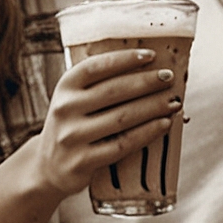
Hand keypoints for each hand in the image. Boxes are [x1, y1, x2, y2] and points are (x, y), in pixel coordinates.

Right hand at [32, 49, 178, 198]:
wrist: (47, 167)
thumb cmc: (74, 124)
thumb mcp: (76, 99)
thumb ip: (101, 84)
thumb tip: (150, 67)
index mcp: (65, 87)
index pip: (96, 66)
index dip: (125, 59)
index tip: (151, 55)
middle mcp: (65, 109)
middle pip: (114, 91)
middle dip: (146, 82)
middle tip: (169, 78)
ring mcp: (72, 136)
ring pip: (122, 117)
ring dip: (153, 107)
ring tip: (174, 102)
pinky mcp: (82, 161)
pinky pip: (123, 144)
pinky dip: (148, 132)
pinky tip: (164, 124)